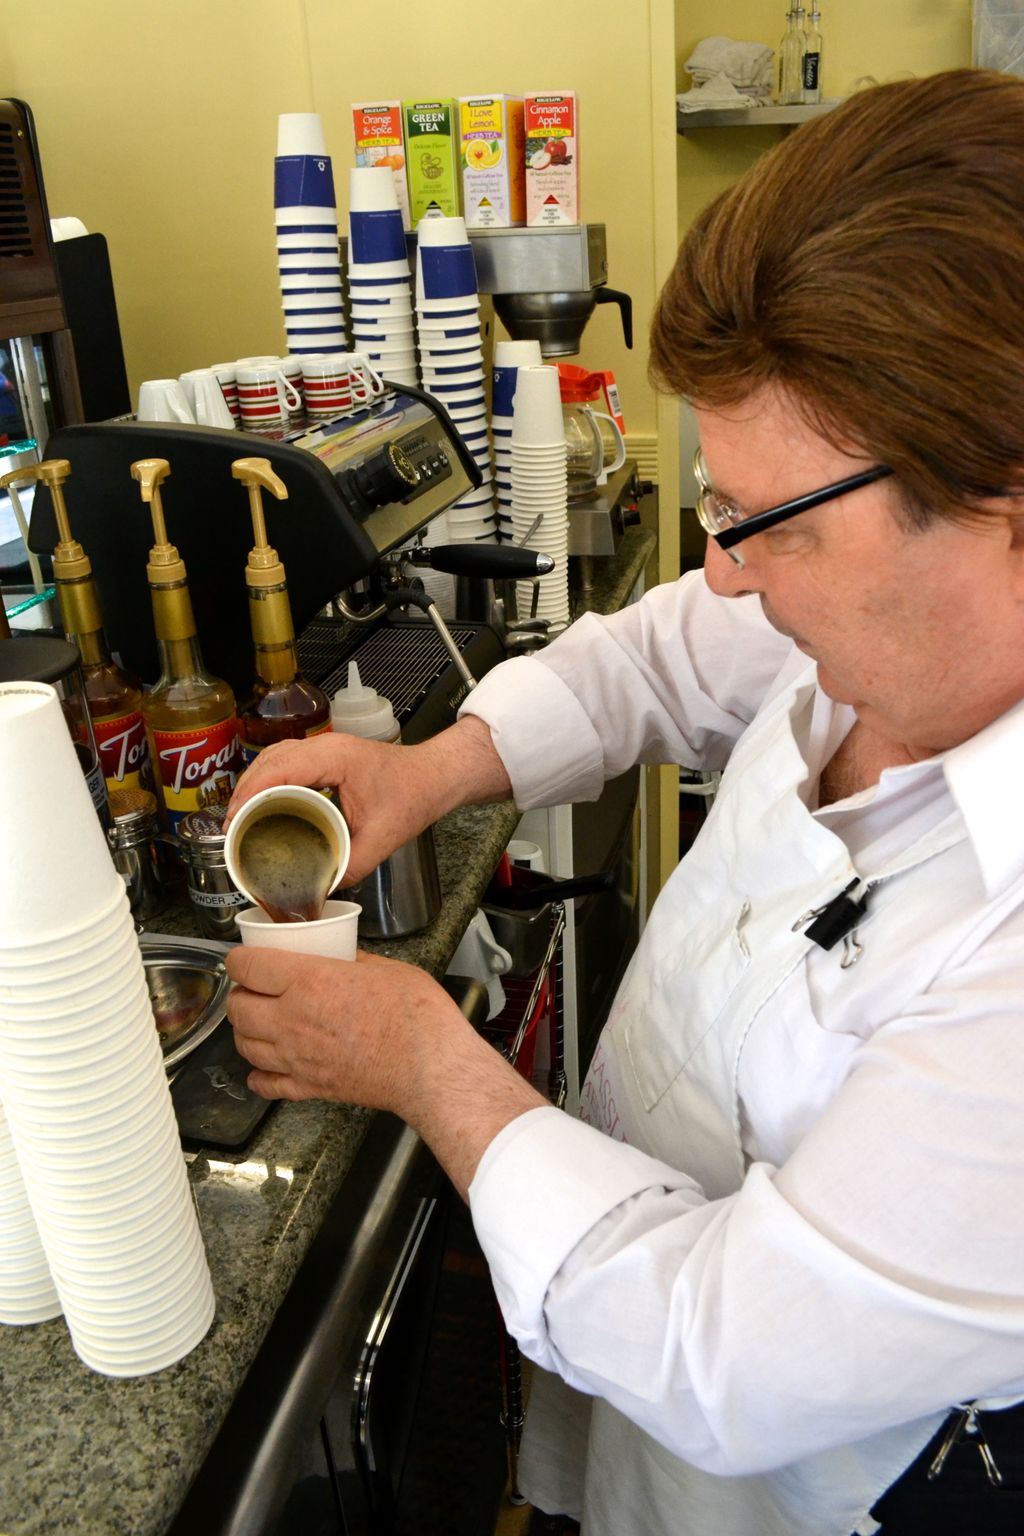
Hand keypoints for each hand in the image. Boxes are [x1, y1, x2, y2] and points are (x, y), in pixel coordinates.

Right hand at [226, 733, 434, 883]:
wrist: (435, 777)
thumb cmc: (415, 795)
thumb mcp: (383, 839)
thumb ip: (351, 865)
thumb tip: (320, 885)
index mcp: (335, 758)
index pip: (279, 771)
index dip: (250, 796)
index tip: (234, 822)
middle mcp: (326, 746)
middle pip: (269, 761)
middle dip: (244, 792)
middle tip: (231, 827)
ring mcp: (326, 747)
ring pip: (274, 757)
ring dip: (254, 783)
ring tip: (240, 816)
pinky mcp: (327, 756)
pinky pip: (287, 760)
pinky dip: (270, 779)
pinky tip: (263, 801)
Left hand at [226, 944, 464, 1110]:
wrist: (429, 1069)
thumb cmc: (417, 1016)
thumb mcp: (386, 968)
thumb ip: (352, 962)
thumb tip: (341, 959)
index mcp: (308, 981)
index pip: (246, 966)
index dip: (240, 958)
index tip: (247, 957)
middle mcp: (292, 1020)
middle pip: (237, 1007)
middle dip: (240, 994)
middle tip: (256, 988)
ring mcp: (296, 1058)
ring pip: (244, 1044)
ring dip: (246, 1031)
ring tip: (261, 1022)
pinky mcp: (309, 1087)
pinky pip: (265, 1084)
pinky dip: (259, 1074)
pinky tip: (267, 1066)